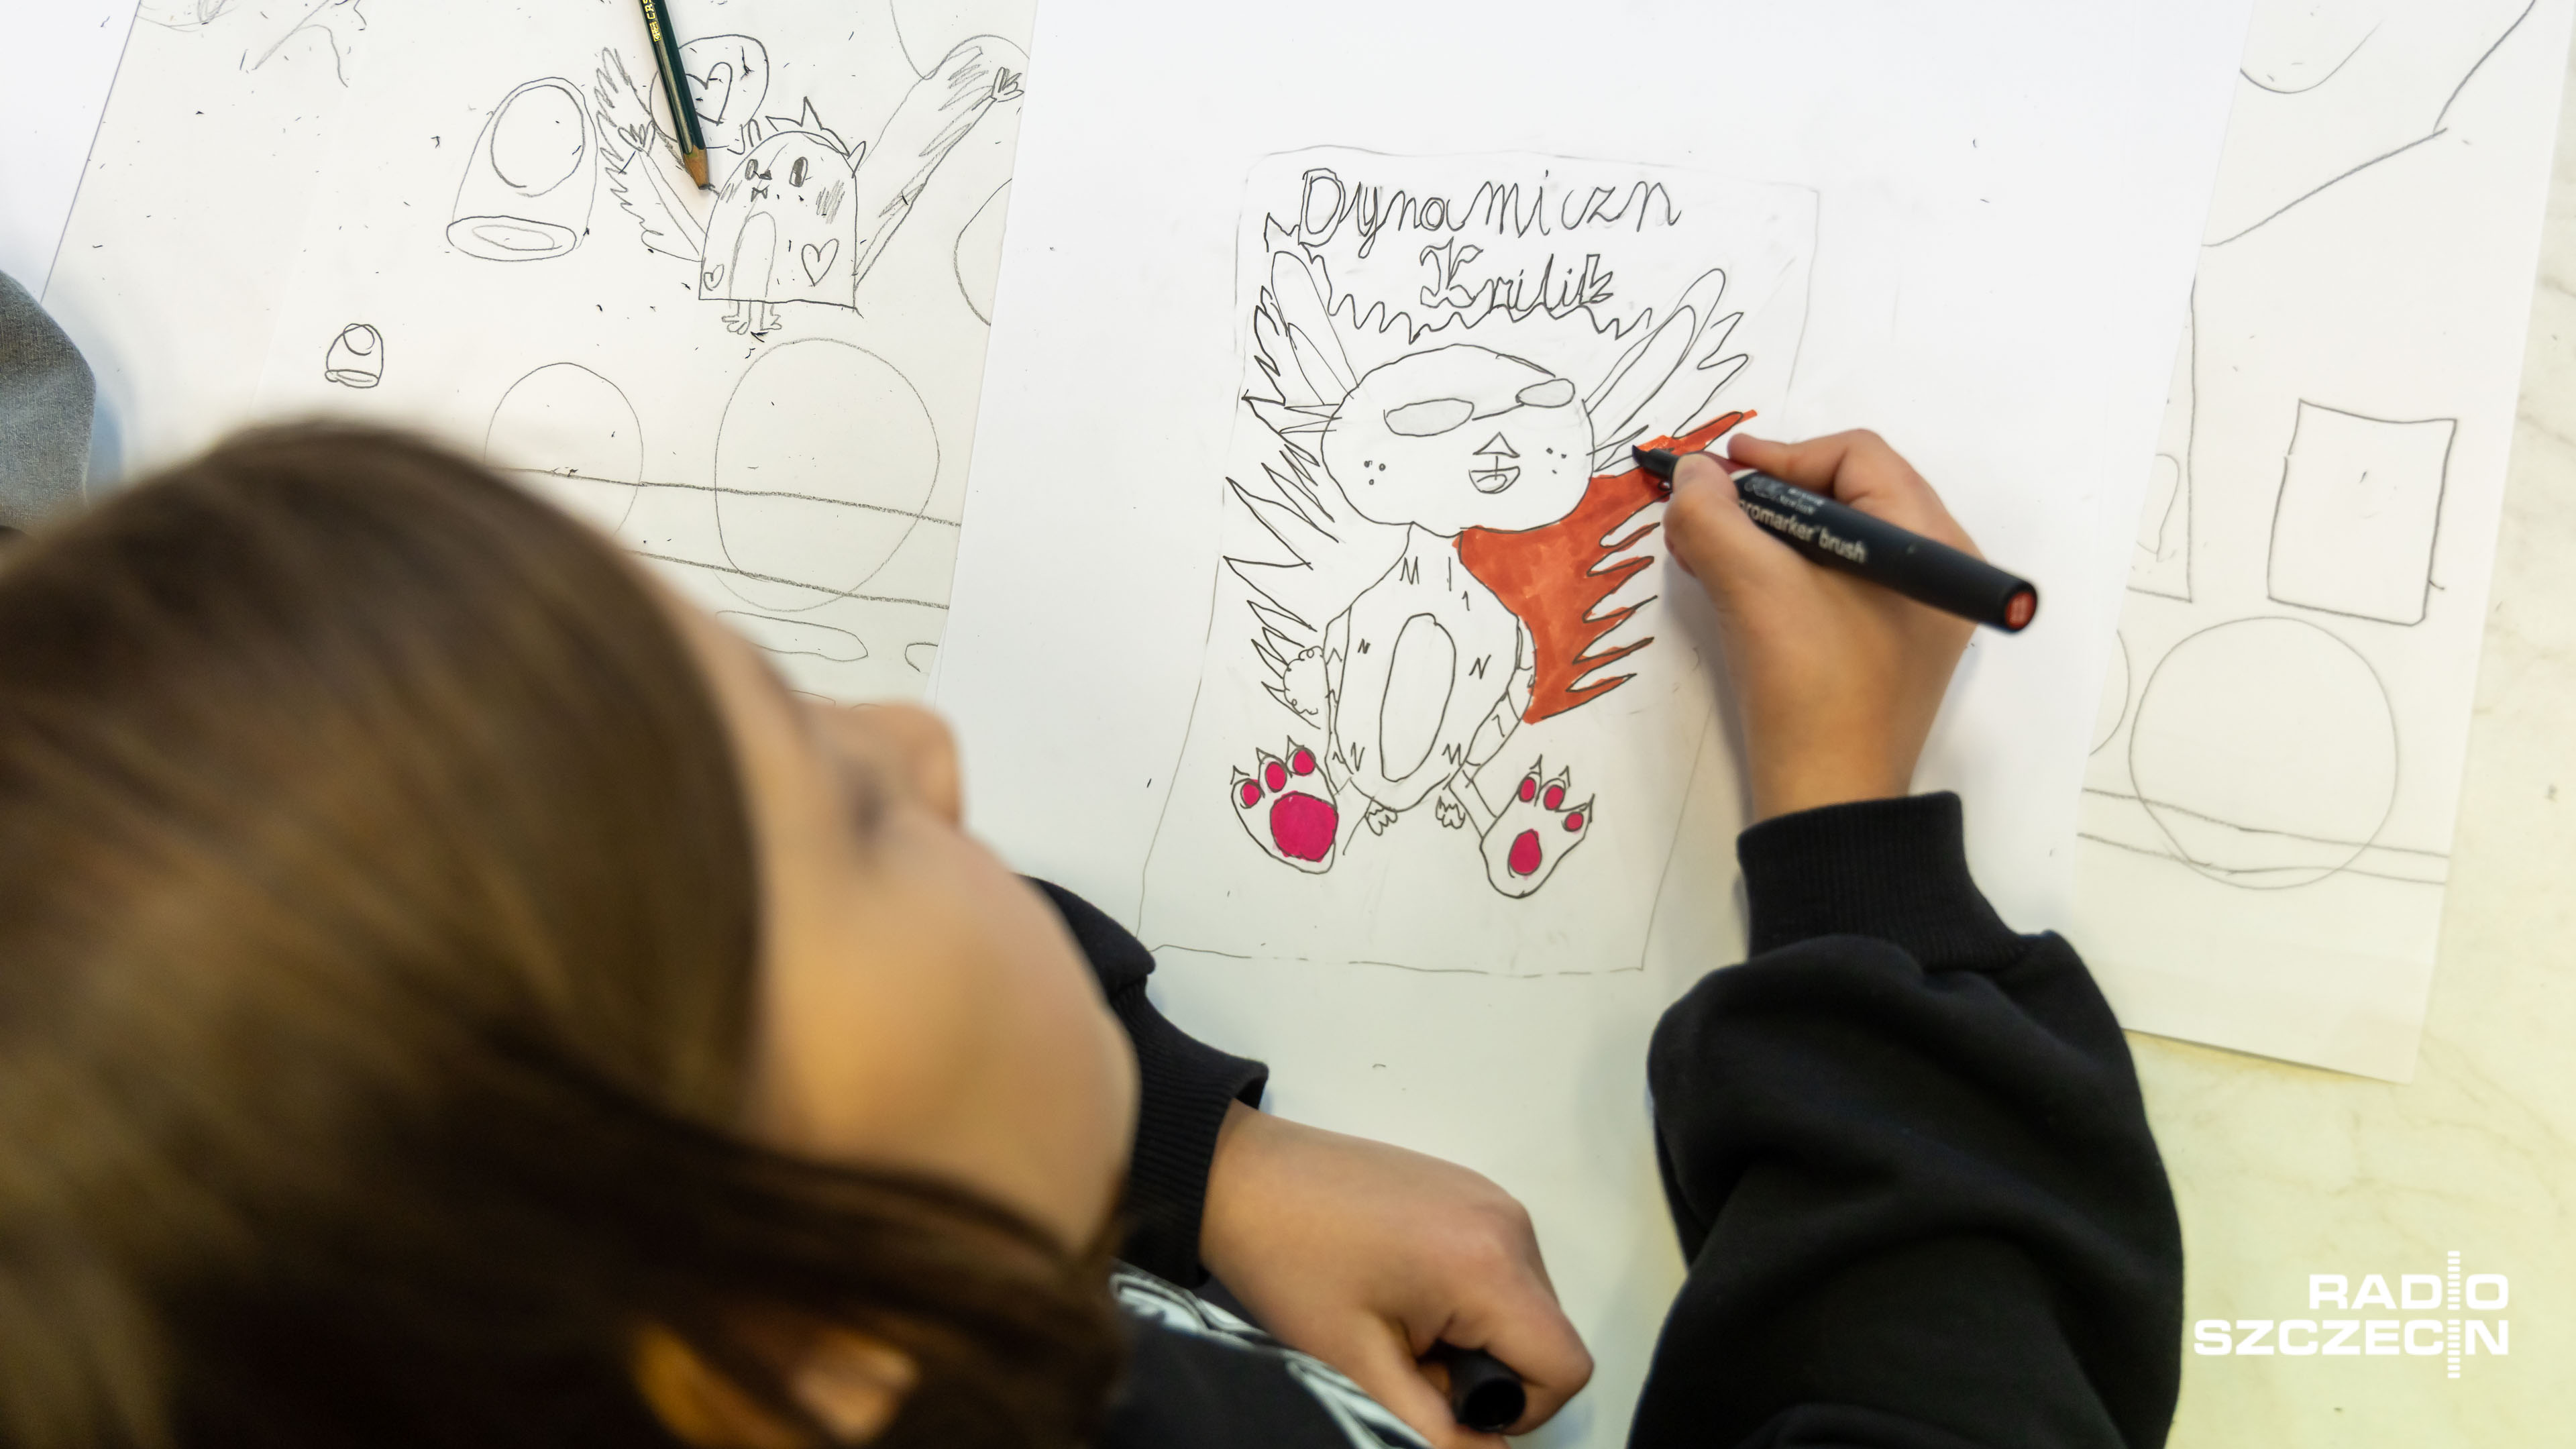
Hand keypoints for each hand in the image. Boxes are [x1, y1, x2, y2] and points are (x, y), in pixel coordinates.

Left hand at [1198, 1104, 1591, 1448]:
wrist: (1243, 1178)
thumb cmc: (1290, 1261)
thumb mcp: (1359, 1365)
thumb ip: (1435, 1428)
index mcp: (1488, 1266)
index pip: (1565, 1366)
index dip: (1519, 1407)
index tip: (1449, 1400)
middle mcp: (1507, 1224)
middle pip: (1546, 1335)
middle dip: (1486, 1368)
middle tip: (1407, 1357)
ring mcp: (1492, 1200)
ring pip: (1523, 1303)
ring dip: (1474, 1332)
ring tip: (1398, 1320)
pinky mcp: (1471, 1190)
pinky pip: (1501, 1265)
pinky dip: (1466, 1295)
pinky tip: (1401, 1287)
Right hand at [1663, 431, 1977, 820]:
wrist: (1829, 802)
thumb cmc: (1809, 690)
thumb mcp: (1753, 590)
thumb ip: (1713, 517)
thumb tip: (1693, 472)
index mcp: (1930, 542)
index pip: (1856, 456)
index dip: (1781, 455)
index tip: (1718, 471)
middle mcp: (1935, 567)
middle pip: (1847, 490)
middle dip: (1768, 493)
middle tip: (1706, 509)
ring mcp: (1914, 608)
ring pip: (1834, 535)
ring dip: (1766, 532)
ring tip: (1708, 547)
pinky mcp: (1887, 642)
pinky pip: (1834, 578)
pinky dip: (1781, 569)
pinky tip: (1732, 581)